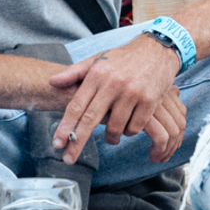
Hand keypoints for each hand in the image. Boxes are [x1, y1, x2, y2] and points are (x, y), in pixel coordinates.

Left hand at [49, 35, 184, 163]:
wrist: (157, 50)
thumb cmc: (123, 58)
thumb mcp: (97, 60)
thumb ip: (74, 72)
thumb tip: (52, 81)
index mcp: (97, 74)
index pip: (77, 105)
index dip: (65, 126)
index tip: (57, 143)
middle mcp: (113, 84)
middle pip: (91, 119)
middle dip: (78, 142)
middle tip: (69, 159)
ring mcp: (133, 93)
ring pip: (115, 128)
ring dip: (111, 137)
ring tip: (111, 136)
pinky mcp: (150, 101)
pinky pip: (135, 127)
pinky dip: (130, 131)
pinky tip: (128, 125)